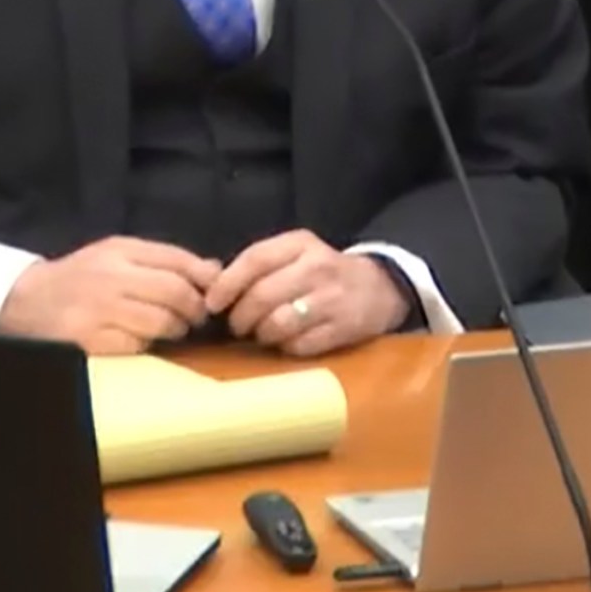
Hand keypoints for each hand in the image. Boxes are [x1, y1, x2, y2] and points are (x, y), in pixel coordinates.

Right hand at [0, 236, 221, 354]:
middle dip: (194, 309)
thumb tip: (214, 270)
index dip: (204, 279)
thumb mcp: (116, 255)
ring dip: (174, 330)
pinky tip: (139, 342)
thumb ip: (164, 259)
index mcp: (118, 251)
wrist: (23, 302)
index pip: (177, 260)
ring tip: (170, 330)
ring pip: (160, 322)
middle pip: (175, 292)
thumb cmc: (79, 278)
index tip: (212, 293)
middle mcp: (110, 277)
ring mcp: (99, 311)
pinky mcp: (89, 341)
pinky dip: (145, 346)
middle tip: (195, 318)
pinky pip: (136, 347)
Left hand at [205, 229, 409, 356]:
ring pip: (278, 323)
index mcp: (300, 244)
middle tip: (238, 326)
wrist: (380, 287)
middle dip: (241, 317)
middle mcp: (317, 267)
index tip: (212, 304)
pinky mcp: (344, 327)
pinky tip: (288, 341)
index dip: (227, 284)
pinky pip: (300, 345)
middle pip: (262, 295)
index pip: (254, 259)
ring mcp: (332, 298)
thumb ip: (257, 265)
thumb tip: (210, 287)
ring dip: (262, 335)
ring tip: (263, 334)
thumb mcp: (295, 254)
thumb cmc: (323, 272)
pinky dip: (287, 347)